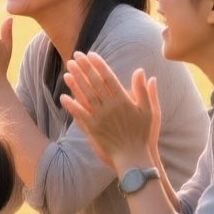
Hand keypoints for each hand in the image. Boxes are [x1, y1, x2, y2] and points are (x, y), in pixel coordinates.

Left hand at [60, 52, 157, 167]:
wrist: (134, 158)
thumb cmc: (144, 135)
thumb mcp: (150, 112)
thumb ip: (145, 91)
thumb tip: (142, 71)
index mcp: (124, 101)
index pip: (108, 78)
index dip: (99, 65)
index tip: (91, 54)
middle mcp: (110, 107)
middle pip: (94, 83)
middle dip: (84, 67)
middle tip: (76, 55)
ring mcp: (100, 118)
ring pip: (85, 95)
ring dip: (76, 81)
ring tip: (68, 68)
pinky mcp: (93, 130)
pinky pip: (80, 115)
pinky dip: (71, 105)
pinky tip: (63, 96)